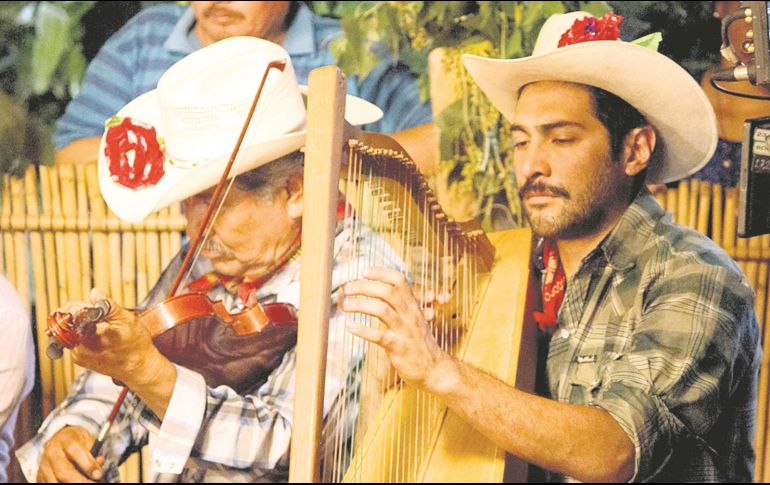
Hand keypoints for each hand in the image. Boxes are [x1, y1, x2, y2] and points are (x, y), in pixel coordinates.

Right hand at [37, 426, 103, 482]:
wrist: (60, 439)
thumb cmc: (77, 441)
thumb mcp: (89, 440)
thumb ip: (95, 453)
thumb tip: (98, 469)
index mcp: (65, 439)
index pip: (75, 451)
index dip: (87, 464)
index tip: (98, 474)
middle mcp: (51, 452)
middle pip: (62, 471)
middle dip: (78, 481)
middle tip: (92, 484)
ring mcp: (44, 465)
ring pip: (55, 481)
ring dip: (71, 484)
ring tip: (85, 483)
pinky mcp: (40, 476)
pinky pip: (50, 484)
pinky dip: (63, 484)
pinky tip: (74, 482)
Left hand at [68, 288, 167, 390]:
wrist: (140, 369)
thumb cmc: (136, 346)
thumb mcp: (126, 320)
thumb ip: (108, 305)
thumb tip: (95, 293)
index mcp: (87, 336)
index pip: (70, 313)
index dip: (80, 305)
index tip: (92, 304)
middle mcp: (78, 348)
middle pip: (69, 322)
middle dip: (82, 313)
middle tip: (99, 313)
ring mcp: (79, 355)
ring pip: (73, 330)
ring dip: (85, 323)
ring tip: (104, 326)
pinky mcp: (81, 359)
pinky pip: (78, 340)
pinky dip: (87, 334)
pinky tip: (102, 335)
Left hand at [341, 267, 455, 392]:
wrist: (435, 370)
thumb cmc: (420, 344)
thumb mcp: (415, 320)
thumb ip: (400, 306)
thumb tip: (379, 292)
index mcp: (413, 306)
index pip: (400, 280)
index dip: (381, 273)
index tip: (365, 272)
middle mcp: (410, 315)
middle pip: (387, 292)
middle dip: (365, 287)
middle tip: (348, 288)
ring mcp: (405, 332)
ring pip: (382, 310)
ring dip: (361, 305)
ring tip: (346, 305)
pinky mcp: (399, 348)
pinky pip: (379, 336)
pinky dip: (362, 330)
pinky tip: (350, 326)